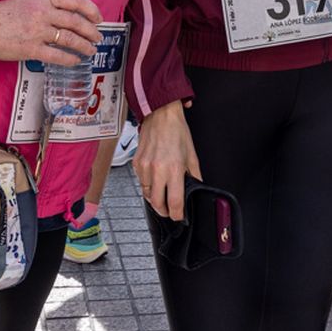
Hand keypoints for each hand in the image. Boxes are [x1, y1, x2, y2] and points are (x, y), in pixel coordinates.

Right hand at [0, 0, 101, 66]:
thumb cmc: (3, 14)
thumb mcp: (27, 0)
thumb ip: (47, 4)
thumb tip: (69, 13)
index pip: (76, 0)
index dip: (91, 10)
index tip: (98, 18)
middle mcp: (43, 13)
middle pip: (76, 21)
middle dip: (91, 31)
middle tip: (97, 37)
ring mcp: (37, 31)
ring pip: (70, 39)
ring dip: (84, 46)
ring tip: (90, 50)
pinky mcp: (30, 49)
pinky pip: (57, 55)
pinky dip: (69, 59)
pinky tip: (75, 60)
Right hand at [134, 100, 200, 220]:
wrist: (160, 115)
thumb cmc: (177, 131)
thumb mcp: (192, 154)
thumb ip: (194, 174)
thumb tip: (195, 187)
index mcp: (174, 168)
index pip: (174, 201)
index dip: (177, 214)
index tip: (179, 216)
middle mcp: (157, 170)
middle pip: (157, 203)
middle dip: (164, 211)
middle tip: (170, 211)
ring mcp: (144, 167)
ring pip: (146, 194)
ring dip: (154, 199)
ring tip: (162, 196)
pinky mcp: (136, 163)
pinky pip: (140, 182)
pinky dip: (147, 185)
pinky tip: (154, 180)